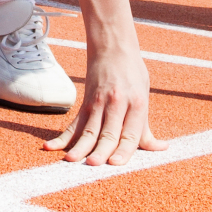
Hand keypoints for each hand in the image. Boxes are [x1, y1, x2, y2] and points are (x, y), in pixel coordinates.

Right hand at [51, 43, 162, 164]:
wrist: (113, 46)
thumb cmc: (133, 73)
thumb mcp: (144, 97)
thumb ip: (146, 127)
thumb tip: (160, 148)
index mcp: (137, 104)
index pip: (130, 132)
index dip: (123, 149)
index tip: (116, 164)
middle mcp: (116, 104)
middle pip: (108, 133)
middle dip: (100, 150)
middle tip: (93, 164)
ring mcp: (98, 103)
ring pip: (88, 130)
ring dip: (79, 146)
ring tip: (71, 160)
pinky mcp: (85, 103)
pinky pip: (74, 124)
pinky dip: (62, 137)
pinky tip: (50, 146)